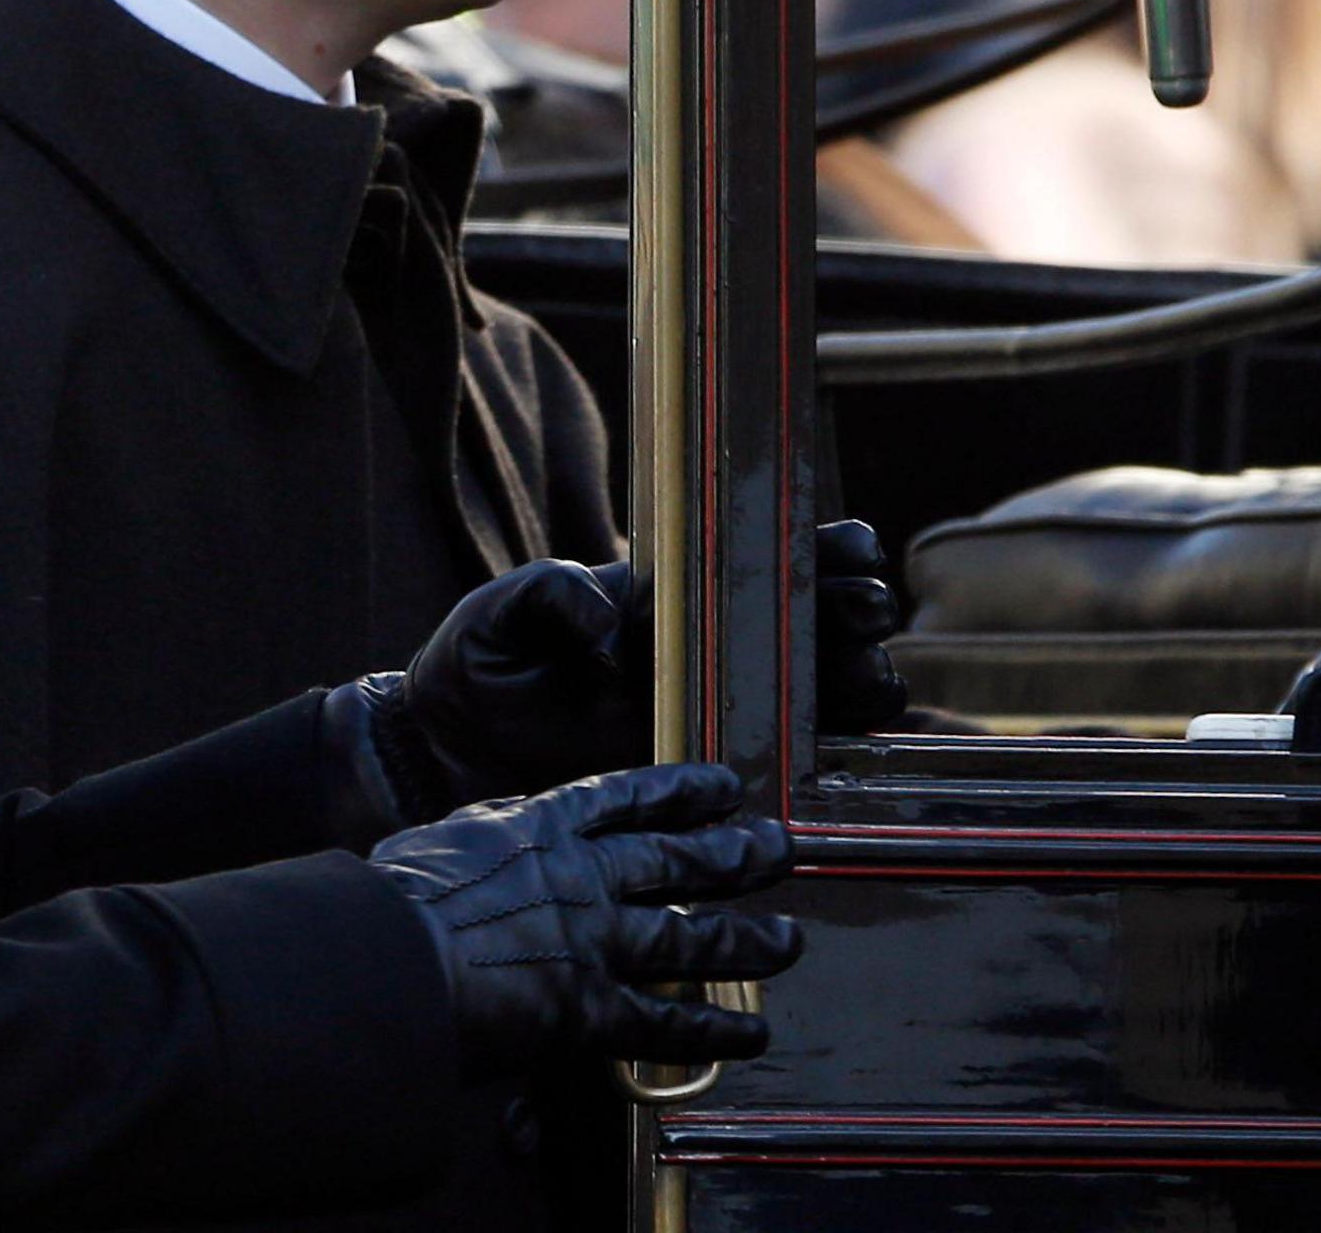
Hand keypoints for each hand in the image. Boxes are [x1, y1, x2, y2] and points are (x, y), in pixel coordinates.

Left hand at [356, 523, 915, 825]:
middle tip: (861, 613)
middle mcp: (710, 649)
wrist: (454, 752)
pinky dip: (829, 751)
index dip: (821, 549)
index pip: (765, 559)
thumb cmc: (478, 664)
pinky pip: (788, 761)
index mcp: (673, 596)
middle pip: (813, 623)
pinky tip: (848, 744)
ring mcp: (715, 710)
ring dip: (859, 680)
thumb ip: (552, 593)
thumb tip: (610, 627)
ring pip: (820, 691)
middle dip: (855, 611)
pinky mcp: (704, 771)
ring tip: (866, 677)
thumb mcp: (501, 609)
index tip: (851, 550)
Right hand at [369, 762, 798, 1076]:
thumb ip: (472, 842)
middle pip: (675, 859)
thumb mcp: (432, 844)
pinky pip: (670, 1023)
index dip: (680, 790)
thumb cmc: (385, 902)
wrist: (384, 959)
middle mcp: (578, 876)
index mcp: (535, 826)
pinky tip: (752, 1035)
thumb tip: (469, 843)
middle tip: (777, 849)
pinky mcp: (591, 1008)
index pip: (623, 797)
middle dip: (734, 853)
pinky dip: (716, 1032)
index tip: (721, 785)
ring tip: (786, 942)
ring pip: (691, 938)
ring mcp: (592, 940)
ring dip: (747, 942)